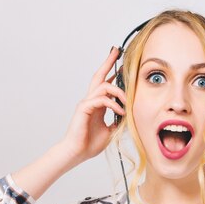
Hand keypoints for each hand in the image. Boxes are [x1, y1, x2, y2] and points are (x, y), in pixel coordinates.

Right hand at [61, 47, 126, 162]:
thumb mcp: (110, 131)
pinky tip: (121, 111)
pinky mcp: (84, 109)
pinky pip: (101, 100)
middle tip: (117, 50)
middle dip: (108, 62)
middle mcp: (91, 100)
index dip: (114, 72)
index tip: (123, 63)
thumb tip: (128, 116)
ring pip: (103, 86)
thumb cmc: (90, 144)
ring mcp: (86, 103)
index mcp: (97, 104)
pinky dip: (113, 103)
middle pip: (99, 75)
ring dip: (118, 91)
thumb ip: (117, 121)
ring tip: (128, 100)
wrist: (77, 153)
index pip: (105, 84)